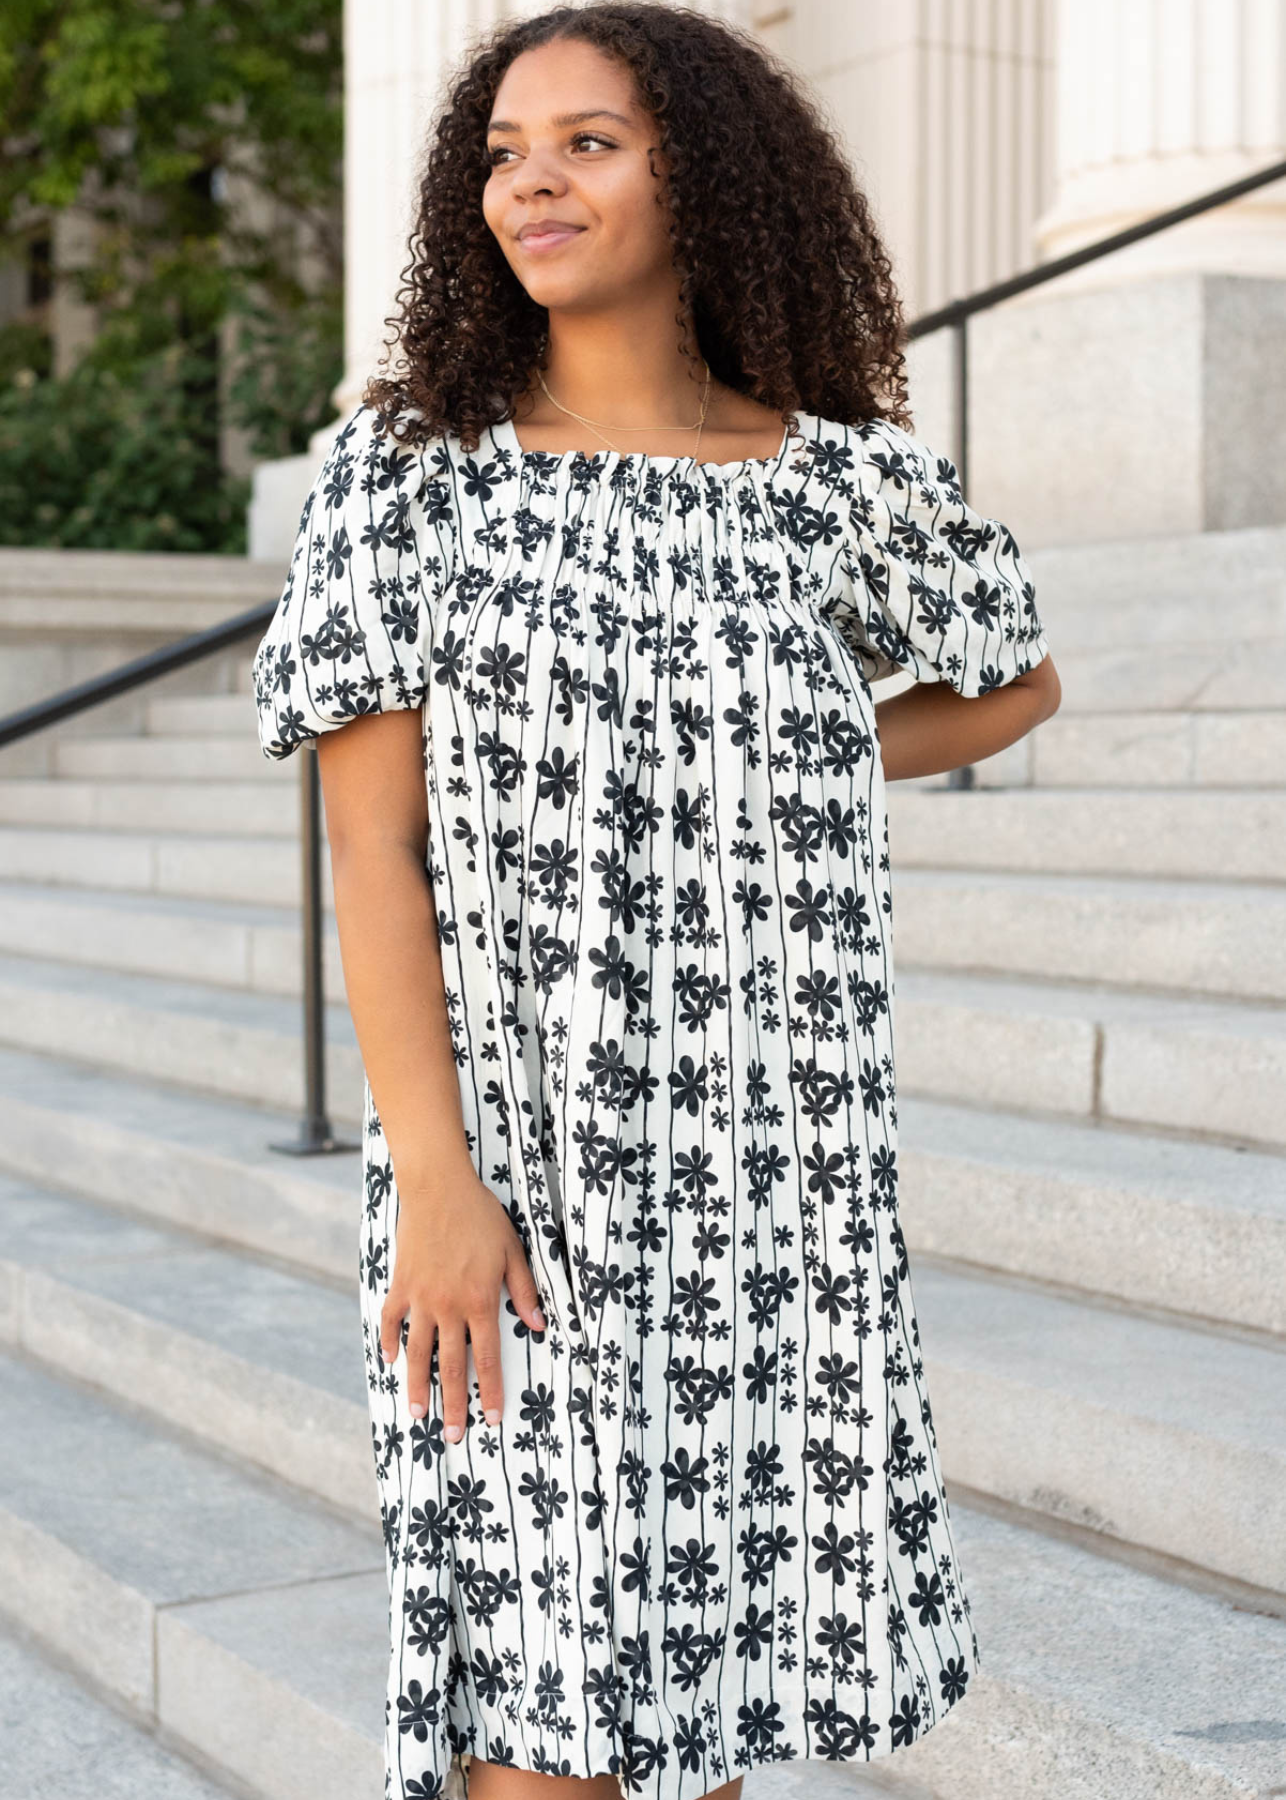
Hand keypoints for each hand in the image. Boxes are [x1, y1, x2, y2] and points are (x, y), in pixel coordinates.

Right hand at [379, 1164, 545, 1438]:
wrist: (439, 1188)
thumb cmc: (481, 1217)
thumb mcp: (513, 1251)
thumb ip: (524, 1290)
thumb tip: (539, 1326)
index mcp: (480, 1300)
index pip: (488, 1356)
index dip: (491, 1390)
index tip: (491, 1419)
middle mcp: (449, 1306)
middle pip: (452, 1365)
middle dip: (454, 1404)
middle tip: (453, 1436)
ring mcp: (421, 1297)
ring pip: (419, 1352)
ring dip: (418, 1386)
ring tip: (418, 1416)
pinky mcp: (400, 1285)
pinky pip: (391, 1320)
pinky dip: (389, 1342)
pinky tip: (389, 1361)